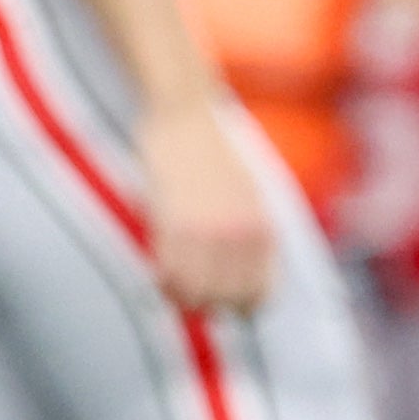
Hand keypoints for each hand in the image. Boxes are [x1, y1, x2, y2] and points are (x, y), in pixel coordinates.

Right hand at [138, 98, 275, 311]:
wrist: (184, 113)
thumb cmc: (211, 149)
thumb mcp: (248, 192)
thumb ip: (250, 231)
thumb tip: (241, 267)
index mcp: (263, 229)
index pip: (260, 294)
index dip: (239, 306)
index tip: (220, 301)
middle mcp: (240, 236)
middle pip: (227, 301)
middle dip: (208, 305)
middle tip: (188, 296)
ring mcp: (208, 231)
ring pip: (197, 293)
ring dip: (181, 297)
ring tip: (169, 288)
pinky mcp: (175, 221)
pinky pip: (170, 272)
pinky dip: (162, 281)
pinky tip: (156, 274)